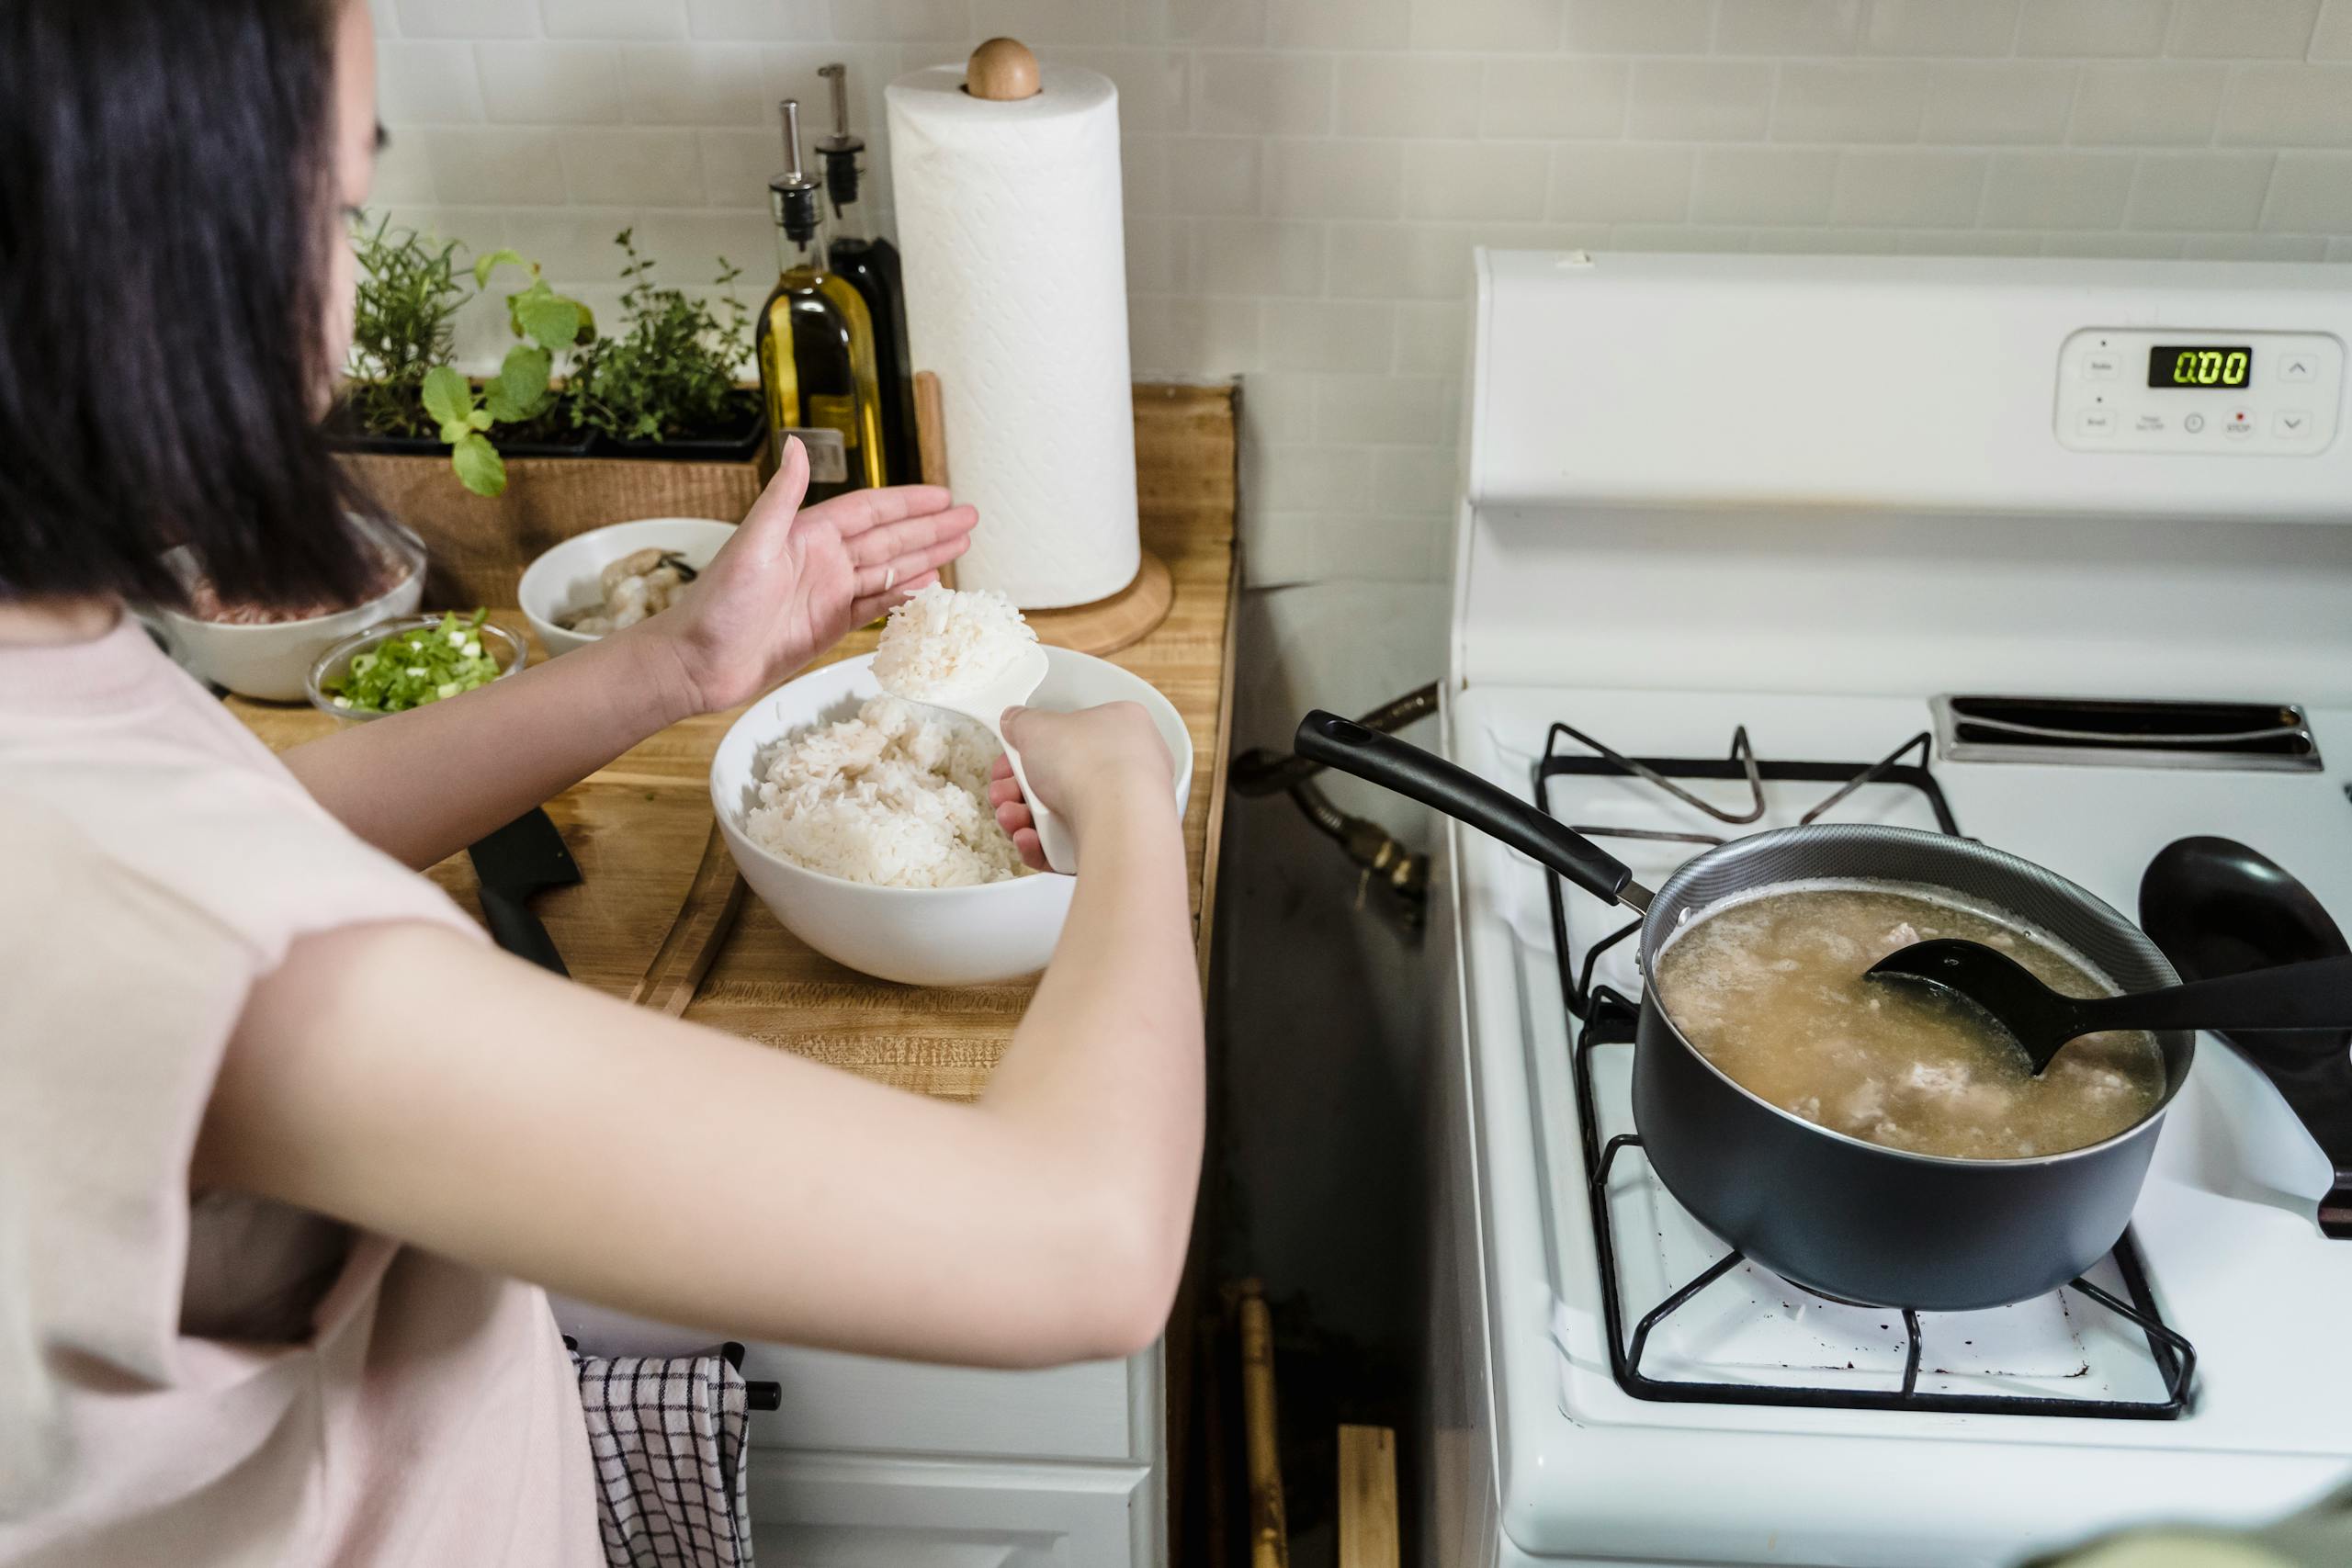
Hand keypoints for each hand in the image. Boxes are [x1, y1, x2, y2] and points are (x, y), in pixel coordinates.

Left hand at [635, 438, 977, 714]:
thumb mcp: (752, 545)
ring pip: (889, 570)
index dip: (909, 503)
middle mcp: (823, 560)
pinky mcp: (828, 626)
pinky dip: (904, 596)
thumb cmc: (716, 605)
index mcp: (807, 535)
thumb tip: (795, 445)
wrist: (698, 663)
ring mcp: (828, 594)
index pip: (871, 511)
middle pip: (890, 538)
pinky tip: (929, 586)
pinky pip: (876, 606)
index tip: (943, 496)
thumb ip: (781, 497)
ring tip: (962, 547)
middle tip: (970, 519)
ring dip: (926, 558)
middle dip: (931, 528)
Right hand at [987, 703, 1173, 870]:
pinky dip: (1042, 844)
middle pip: (1058, 778)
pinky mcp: (1112, 846)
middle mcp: (1127, 769)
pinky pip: (1067, 846)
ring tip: (1012, 816)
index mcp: (1121, 727)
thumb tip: (1014, 721)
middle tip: (1004, 791)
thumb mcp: (1039, 725)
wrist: (1119, 822)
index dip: (1031, 746)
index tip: (1010, 756)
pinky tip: (1029, 837)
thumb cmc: (1092, 766)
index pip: (1070, 735)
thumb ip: (1022, 721)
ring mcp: (1123, 811)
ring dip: (1023, 816)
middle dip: (1018, 789)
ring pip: (1058, 815)